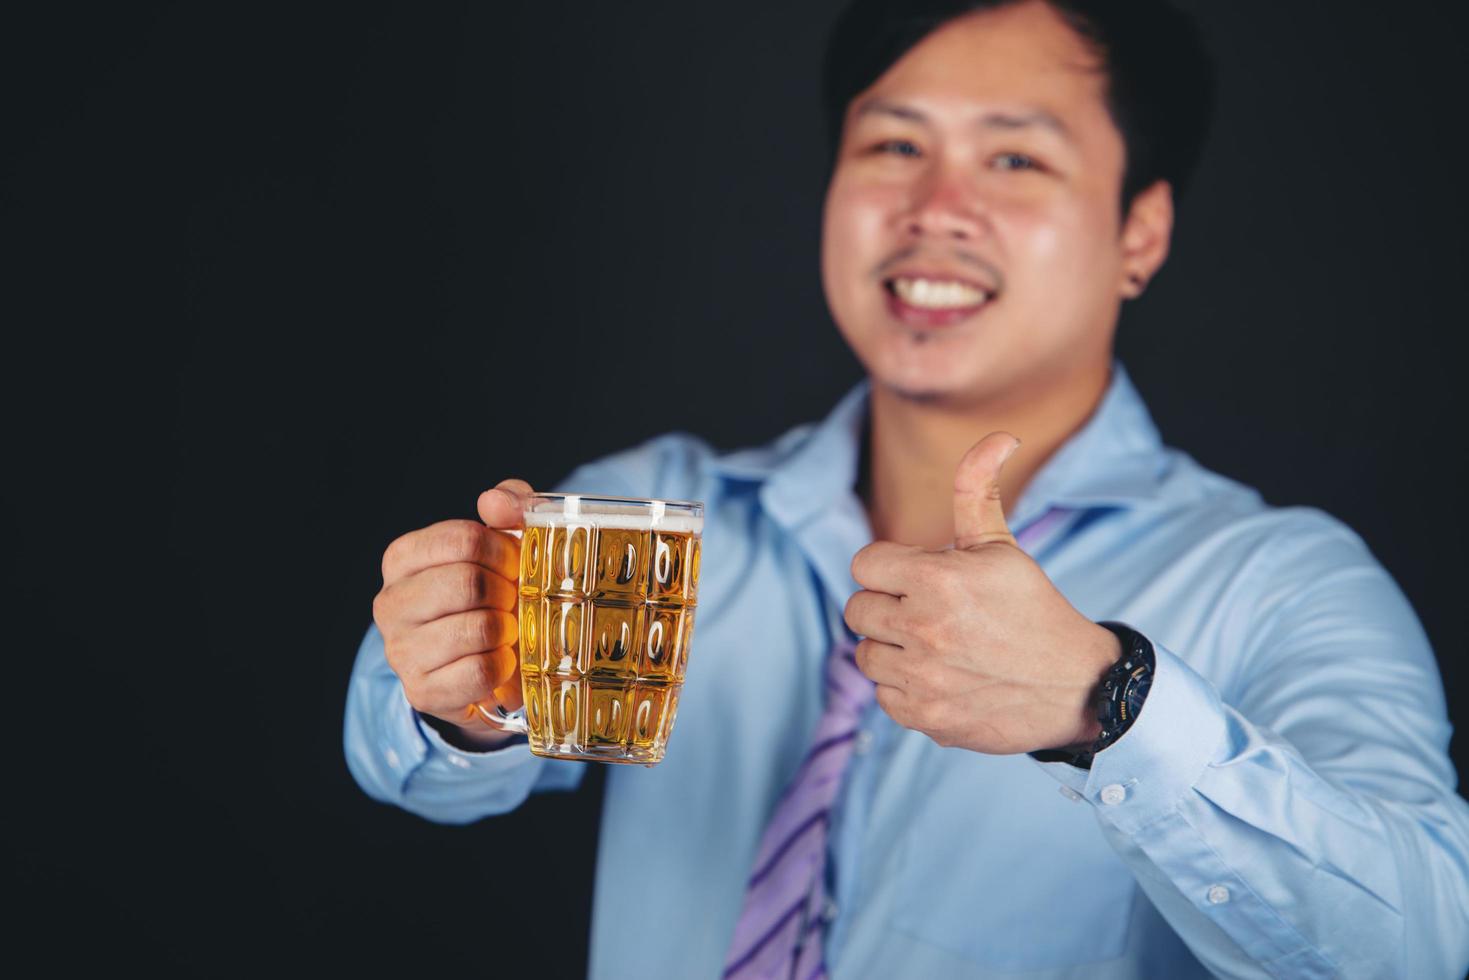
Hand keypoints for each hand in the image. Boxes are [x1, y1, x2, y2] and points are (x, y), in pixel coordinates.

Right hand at [372, 478, 532, 747]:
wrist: (488, 663)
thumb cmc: (496, 593)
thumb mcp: (506, 541)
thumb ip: (509, 506)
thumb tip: (493, 501)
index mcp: (403, 557)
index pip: (462, 539)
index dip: (503, 551)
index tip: (514, 565)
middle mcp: (390, 602)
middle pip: (468, 583)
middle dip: (507, 592)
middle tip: (515, 602)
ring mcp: (400, 650)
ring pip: (477, 629)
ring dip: (507, 631)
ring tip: (508, 631)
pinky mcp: (421, 691)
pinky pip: (480, 672)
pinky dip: (503, 667)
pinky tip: (501, 662)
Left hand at [844, 435, 1120, 754]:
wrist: (1077, 686)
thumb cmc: (1033, 609)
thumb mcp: (1002, 546)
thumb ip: (977, 489)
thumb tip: (1000, 436)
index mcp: (938, 579)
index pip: (864, 564)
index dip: (889, 567)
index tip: (916, 575)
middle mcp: (924, 628)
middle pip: (857, 610)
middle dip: (886, 605)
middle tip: (926, 611)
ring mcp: (923, 677)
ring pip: (865, 654)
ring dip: (891, 647)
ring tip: (933, 644)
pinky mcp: (925, 718)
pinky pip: (883, 695)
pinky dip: (904, 687)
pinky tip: (941, 676)